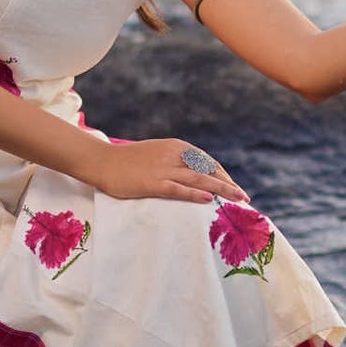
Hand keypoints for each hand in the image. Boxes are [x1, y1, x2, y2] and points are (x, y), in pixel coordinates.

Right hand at [91, 137, 249, 203]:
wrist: (102, 161)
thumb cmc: (129, 161)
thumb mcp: (158, 154)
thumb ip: (176, 162)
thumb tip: (195, 176)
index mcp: (177, 147)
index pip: (208, 162)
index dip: (223, 175)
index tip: (235, 188)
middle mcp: (173, 155)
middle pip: (208, 170)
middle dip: (228, 184)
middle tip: (244, 198)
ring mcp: (163, 168)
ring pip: (199, 179)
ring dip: (221, 189)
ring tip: (237, 199)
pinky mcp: (152, 182)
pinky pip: (178, 188)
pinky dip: (194, 193)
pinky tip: (208, 199)